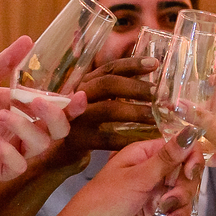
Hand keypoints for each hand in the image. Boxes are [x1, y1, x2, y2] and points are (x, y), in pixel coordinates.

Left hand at [0, 35, 88, 190]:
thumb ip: (4, 64)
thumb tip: (27, 39)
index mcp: (26, 109)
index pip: (60, 110)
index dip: (73, 106)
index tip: (77, 95)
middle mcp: (26, 131)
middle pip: (58, 131)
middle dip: (54, 117)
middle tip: (36, 103)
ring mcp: (15, 150)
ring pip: (39, 146)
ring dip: (24, 128)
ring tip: (1, 115)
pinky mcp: (0, 168)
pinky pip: (17, 165)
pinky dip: (8, 152)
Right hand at [48, 56, 162, 160]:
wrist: (56, 151)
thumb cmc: (85, 123)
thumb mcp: (97, 102)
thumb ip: (118, 91)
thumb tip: (154, 85)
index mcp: (87, 83)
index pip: (110, 68)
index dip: (133, 64)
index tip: (156, 64)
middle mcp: (79, 95)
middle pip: (108, 84)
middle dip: (136, 87)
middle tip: (159, 94)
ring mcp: (76, 117)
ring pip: (109, 109)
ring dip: (136, 112)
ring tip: (157, 117)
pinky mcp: (77, 139)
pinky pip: (107, 138)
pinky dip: (129, 139)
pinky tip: (146, 140)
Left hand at [53, 126, 197, 215]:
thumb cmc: (105, 201)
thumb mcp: (137, 178)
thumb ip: (166, 158)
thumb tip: (191, 131)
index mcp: (144, 154)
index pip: (180, 148)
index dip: (190, 159)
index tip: (190, 174)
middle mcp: (151, 170)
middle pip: (185, 173)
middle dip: (183, 190)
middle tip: (168, 203)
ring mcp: (153, 192)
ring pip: (182, 195)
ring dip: (181, 208)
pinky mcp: (154, 213)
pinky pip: (176, 212)